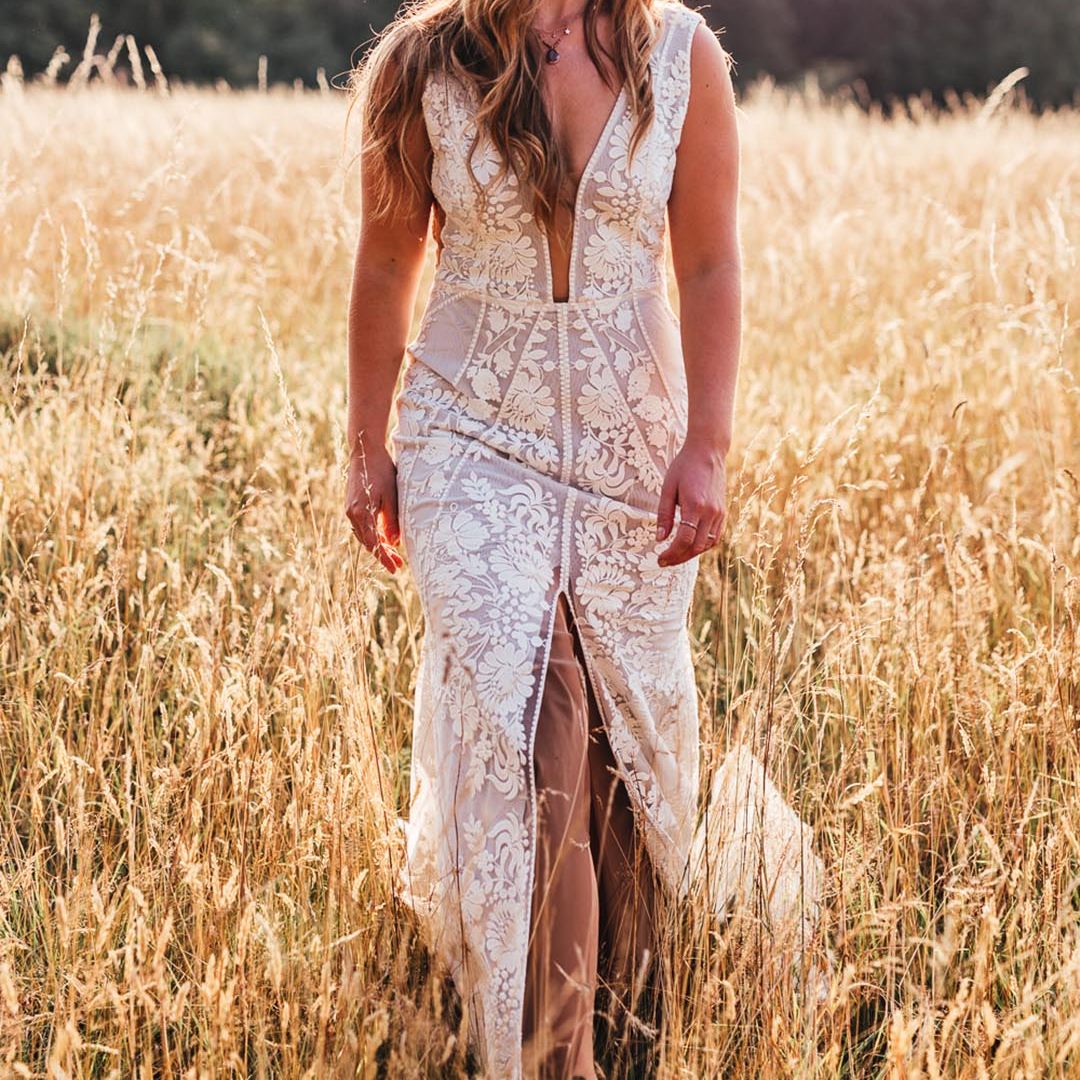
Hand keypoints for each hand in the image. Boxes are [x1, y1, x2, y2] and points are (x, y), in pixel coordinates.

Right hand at [346, 443, 404, 573]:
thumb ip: (391, 521)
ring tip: (393, 553)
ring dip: (378, 545)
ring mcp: (350, 509)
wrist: (365, 451)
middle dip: (383, 554)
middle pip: (367, 542)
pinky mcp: (352, 504)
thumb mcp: (392, 496)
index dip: (385, 558)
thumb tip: (394, 542)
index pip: (374, 543)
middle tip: (398, 564)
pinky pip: (362, 526)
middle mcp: (351, 514)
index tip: (395, 569)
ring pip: (364, 535)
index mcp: (360, 513)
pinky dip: (373, 534)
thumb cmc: (381, 471)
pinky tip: (384, 537)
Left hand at [655, 436, 727, 566]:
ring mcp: (720, 513)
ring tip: (675, 555)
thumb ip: (664, 514)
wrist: (708, 452)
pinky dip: (702, 545)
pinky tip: (690, 546)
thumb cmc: (684, 467)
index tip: (659, 559)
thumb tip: (660, 539)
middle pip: (696, 546)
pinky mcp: (723, 512)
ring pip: (707, 545)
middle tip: (664, 561)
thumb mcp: (668, 488)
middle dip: (679, 558)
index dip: (671, 553)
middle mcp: (711, 512)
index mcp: (695, 505)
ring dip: (690, 553)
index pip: (684, 540)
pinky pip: (715, 537)